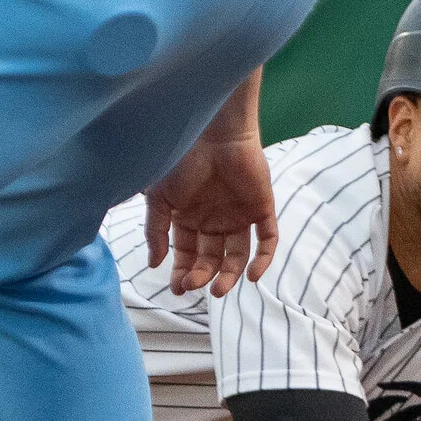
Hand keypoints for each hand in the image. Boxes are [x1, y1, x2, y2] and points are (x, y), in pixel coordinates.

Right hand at [147, 130, 275, 295]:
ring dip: (230, 275)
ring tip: (218, 289)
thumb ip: (154, 232)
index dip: (183, 272)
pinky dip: (263, 260)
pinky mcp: (261, 208)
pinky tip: (252, 276)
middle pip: (211, 258)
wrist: (212, 131)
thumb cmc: (181, 159)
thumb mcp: (159, 199)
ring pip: (238, 255)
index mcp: (190, 218)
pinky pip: (267, 240)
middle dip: (202, 275)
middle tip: (193, 285)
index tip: (177, 288)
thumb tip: (153, 264)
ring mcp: (239, 215)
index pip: (188, 254)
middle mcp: (215, 220)